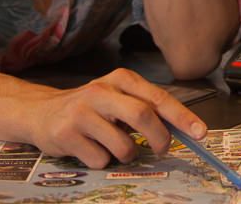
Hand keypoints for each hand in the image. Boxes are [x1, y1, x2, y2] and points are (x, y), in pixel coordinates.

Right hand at [23, 68, 205, 168]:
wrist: (40, 112)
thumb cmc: (90, 107)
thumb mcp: (117, 97)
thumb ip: (146, 108)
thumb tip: (183, 128)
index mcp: (120, 78)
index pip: (158, 97)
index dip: (182, 117)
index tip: (200, 133)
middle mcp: (101, 90)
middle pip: (143, 116)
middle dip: (160, 138)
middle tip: (162, 149)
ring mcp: (82, 113)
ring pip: (123, 145)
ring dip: (127, 154)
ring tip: (113, 146)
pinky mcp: (66, 135)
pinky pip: (100, 160)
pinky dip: (102, 161)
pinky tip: (90, 149)